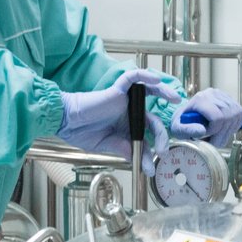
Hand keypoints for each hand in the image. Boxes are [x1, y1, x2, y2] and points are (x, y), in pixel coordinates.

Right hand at [57, 68, 180, 166]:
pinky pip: (133, 78)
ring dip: (164, 92)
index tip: (152, 165)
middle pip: (153, 118)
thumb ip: (127, 150)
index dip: (152, 149)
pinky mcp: (117, 90)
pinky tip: (156, 81)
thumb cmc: (82, 133)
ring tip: (175, 98)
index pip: (147, 136)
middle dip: (161, 134)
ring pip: (149, 92)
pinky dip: (145, 76)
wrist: (67, 123)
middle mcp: (129, 112)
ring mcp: (124, 101)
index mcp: (127, 127)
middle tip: (163, 149)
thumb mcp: (110, 145)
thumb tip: (144, 164)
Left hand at [174, 88, 241, 146]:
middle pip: (227, 119)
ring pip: (235, 119)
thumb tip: (201, 131)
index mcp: (200, 99)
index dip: (213, 131)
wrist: (187, 115)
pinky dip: (232, 128)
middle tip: (211, 141)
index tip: (204, 136)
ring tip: (215, 136)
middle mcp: (214, 94)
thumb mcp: (177, 129)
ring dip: (226, 133)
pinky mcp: (232, 101)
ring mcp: (224, 96)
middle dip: (220, 135)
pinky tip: (221, 130)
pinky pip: (239, 118)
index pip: (217, 118)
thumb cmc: (182, 122)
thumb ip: (186, 130)